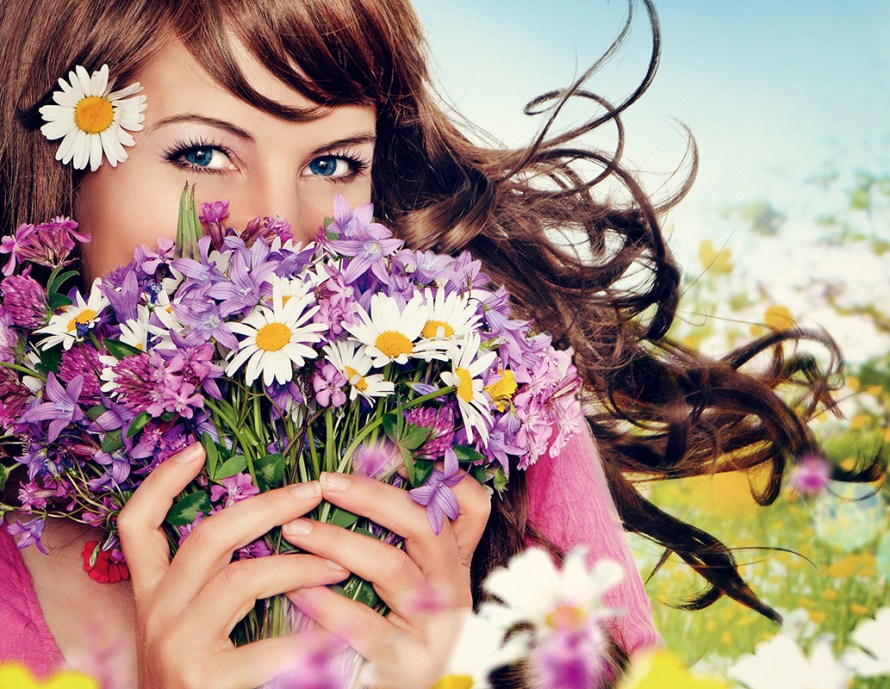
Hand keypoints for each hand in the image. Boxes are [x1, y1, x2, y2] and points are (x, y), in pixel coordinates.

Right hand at [116, 443, 349, 688]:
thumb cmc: (203, 683)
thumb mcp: (192, 630)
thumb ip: (214, 588)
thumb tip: (270, 532)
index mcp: (152, 597)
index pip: (137, 526)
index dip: (162, 483)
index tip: (197, 449)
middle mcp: (156, 614)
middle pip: (207, 537)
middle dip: (265, 506)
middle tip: (311, 491)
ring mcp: (176, 645)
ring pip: (241, 577)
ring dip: (299, 565)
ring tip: (339, 564)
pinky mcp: (203, 678)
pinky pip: (270, 644)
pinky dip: (310, 637)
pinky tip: (338, 636)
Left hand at [280, 469, 491, 688]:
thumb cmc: (382, 633)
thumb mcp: (397, 586)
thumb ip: (390, 542)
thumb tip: (345, 482)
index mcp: (452, 564)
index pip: (473, 508)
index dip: (445, 479)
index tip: (394, 459)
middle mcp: (454, 590)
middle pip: (428, 526)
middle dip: (373, 496)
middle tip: (325, 483)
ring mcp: (437, 628)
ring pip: (393, 567)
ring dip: (338, 541)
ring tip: (294, 531)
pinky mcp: (411, 664)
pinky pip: (365, 625)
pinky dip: (326, 604)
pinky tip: (296, 592)